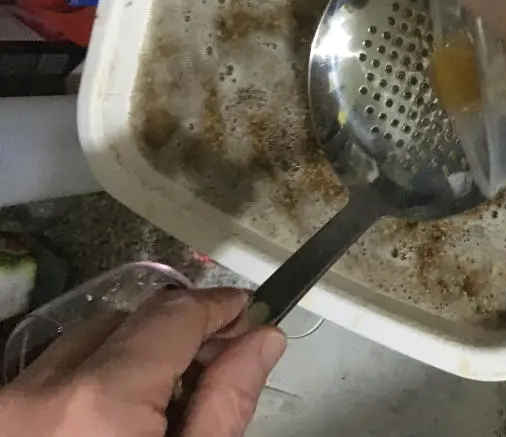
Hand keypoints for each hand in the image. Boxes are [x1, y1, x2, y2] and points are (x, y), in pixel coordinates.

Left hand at [0, 288, 285, 436]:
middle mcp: (40, 391)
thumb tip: (263, 337)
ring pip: (84, 341)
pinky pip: (48, 373)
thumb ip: (225, 404)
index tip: (252, 312)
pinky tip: (114, 416)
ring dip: (131, 353)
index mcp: (99, 403)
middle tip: (221, 360)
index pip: (174, 315)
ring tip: (166, 396)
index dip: (221, 305)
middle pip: (129, 320)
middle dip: (178, 332)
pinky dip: (88, 376)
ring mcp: (7, 404)